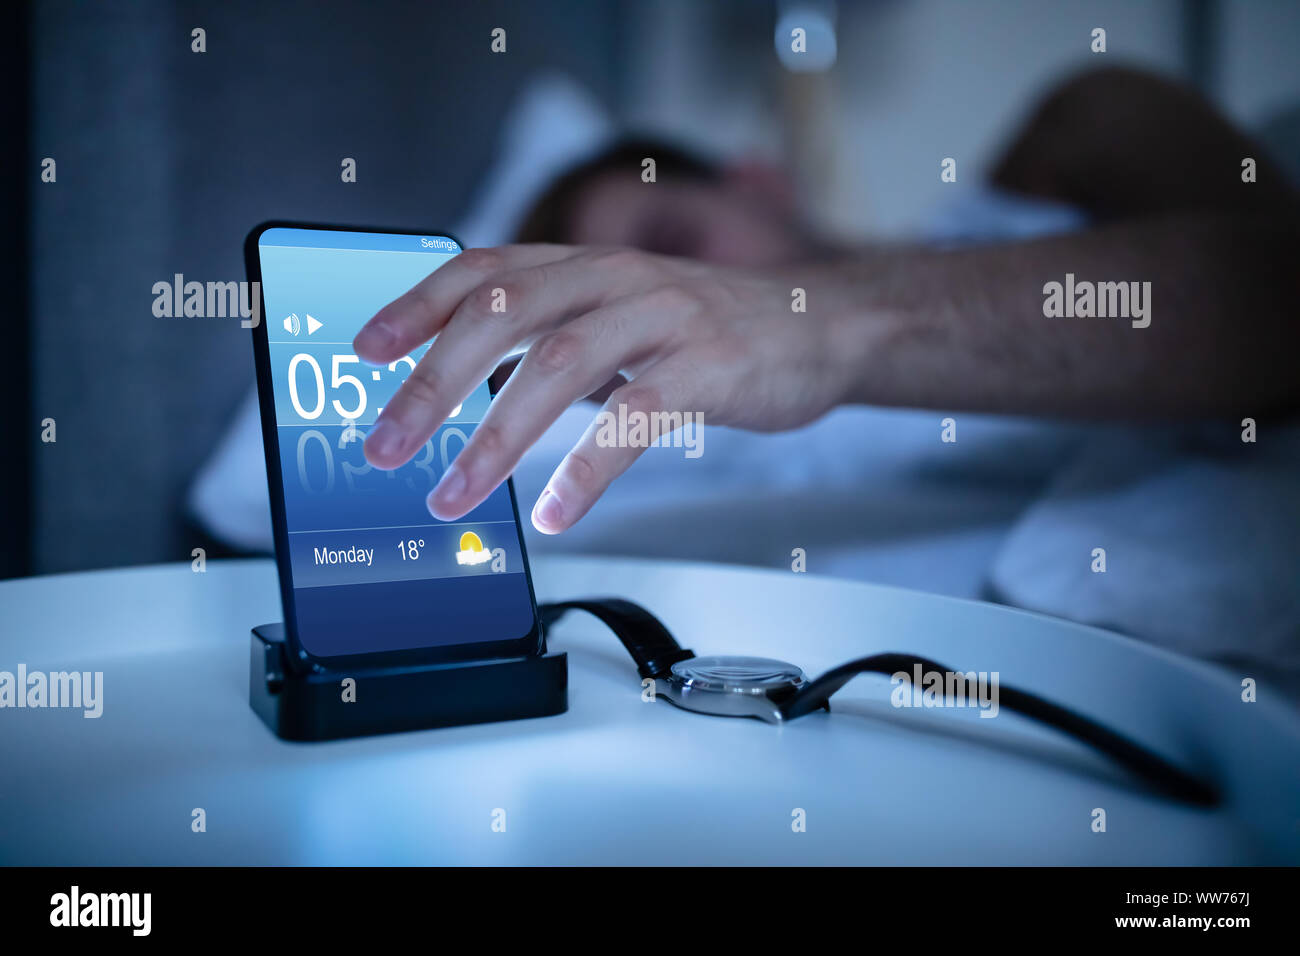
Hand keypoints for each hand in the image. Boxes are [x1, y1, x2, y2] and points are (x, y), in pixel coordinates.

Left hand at [352, 245, 861, 532]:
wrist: (826, 322)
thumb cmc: (713, 331)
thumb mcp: (625, 314)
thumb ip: (558, 335)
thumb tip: (475, 382)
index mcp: (587, 264)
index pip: (485, 268)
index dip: (418, 304)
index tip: (365, 348)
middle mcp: (616, 278)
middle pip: (503, 315)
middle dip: (433, 383)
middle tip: (385, 446)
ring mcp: (665, 316)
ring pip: (559, 364)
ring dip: (495, 436)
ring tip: (454, 492)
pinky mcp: (711, 365)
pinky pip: (638, 416)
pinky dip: (590, 467)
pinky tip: (561, 511)